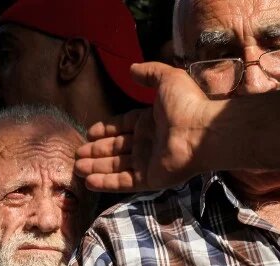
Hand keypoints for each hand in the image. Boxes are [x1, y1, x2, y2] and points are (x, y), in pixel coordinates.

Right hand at [76, 62, 219, 192]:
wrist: (201, 131)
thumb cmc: (186, 104)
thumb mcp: (167, 79)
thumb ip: (149, 74)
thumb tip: (131, 69)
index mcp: (150, 121)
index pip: (123, 126)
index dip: (106, 130)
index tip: (89, 133)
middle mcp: (147, 143)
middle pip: (116, 148)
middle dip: (96, 151)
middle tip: (78, 154)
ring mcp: (148, 162)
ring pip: (115, 166)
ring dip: (96, 166)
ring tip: (77, 167)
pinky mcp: (149, 179)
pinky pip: (123, 181)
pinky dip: (105, 182)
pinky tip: (89, 182)